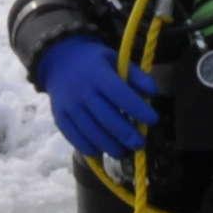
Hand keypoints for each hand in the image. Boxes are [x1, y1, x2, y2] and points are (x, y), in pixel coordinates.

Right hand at [37, 35, 156, 159]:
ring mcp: (69, 106)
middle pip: (107, 118)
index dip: (138, 110)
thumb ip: (136, 75)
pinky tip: (101, 152)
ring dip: (109, 145)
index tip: (154, 120)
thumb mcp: (116, 60)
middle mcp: (82, 91)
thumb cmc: (95, 62)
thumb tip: (153, 92)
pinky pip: (74, 137)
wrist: (59, 61)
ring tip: (123, 152)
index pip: (121, 95)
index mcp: (98, 74)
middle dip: (126, 134)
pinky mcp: (59, 117)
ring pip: (91, 131)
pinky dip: (88, 148)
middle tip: (140, 144)